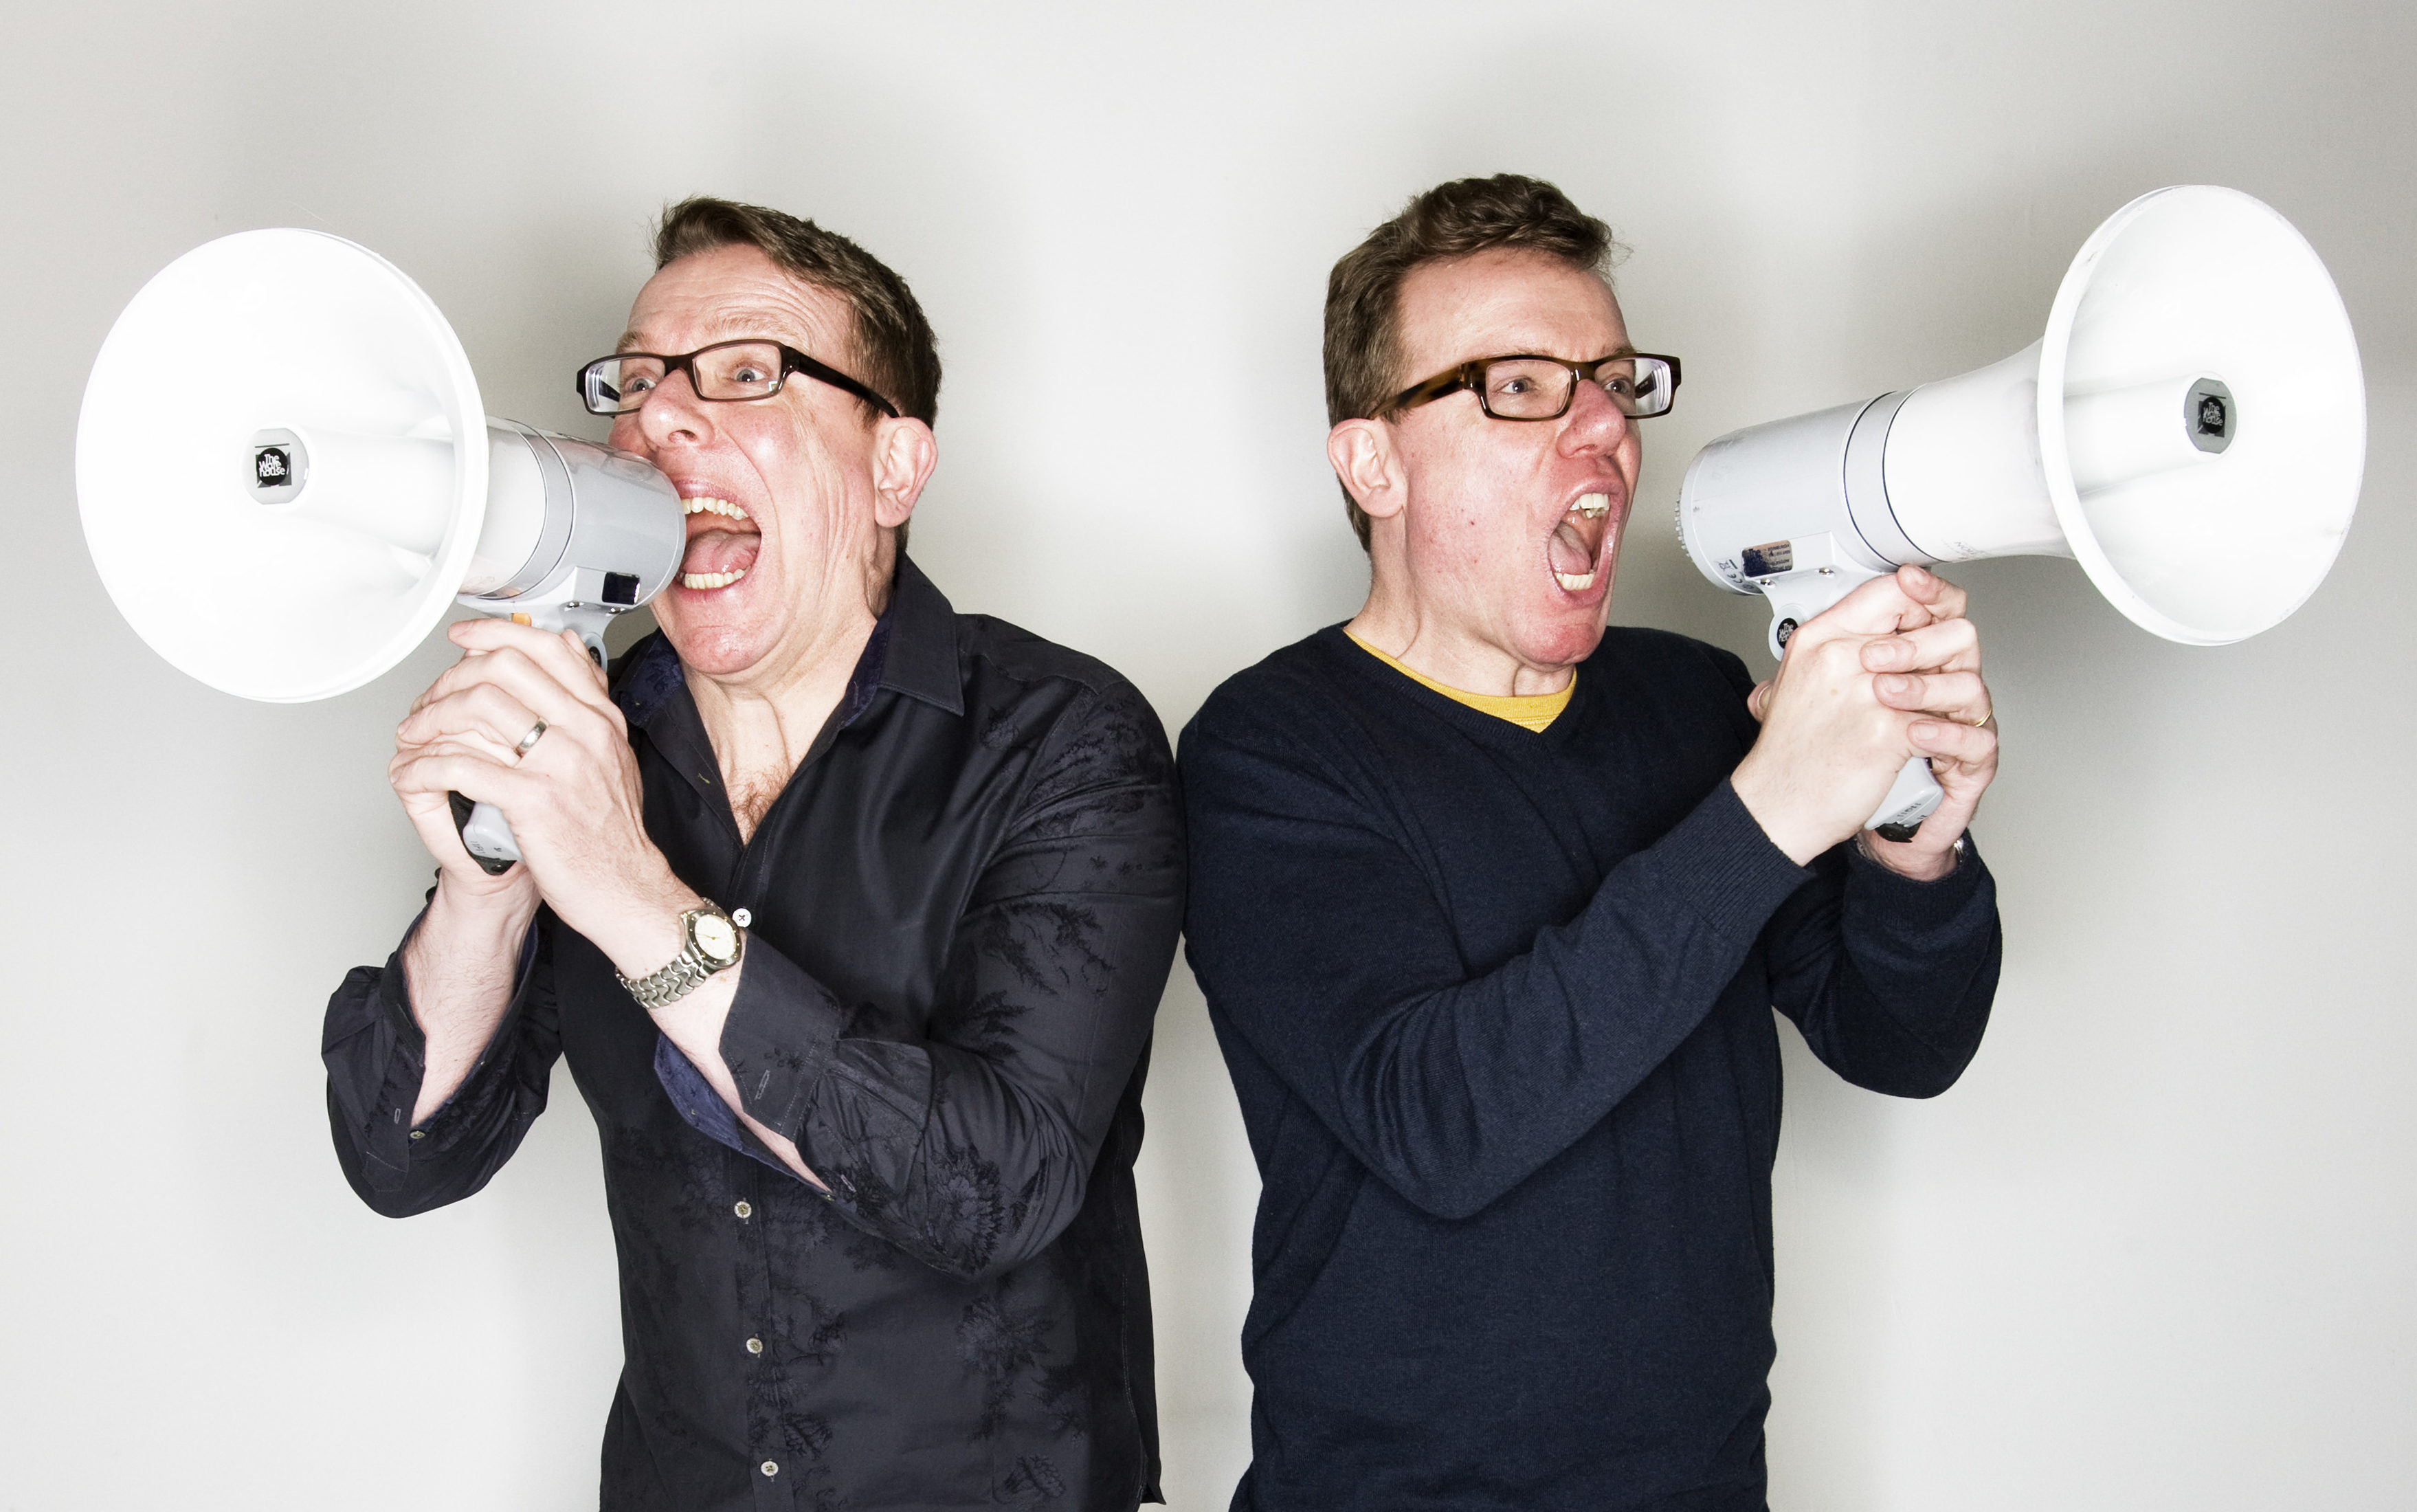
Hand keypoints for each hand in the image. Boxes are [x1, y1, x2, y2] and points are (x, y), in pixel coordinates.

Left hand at [389, 618, 695, 963]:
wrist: (627, 889)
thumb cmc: (613, 834)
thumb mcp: (613, 756)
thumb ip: (589, 703)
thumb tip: (568, 648)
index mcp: (601, 718)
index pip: (548, 648)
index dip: (495, 633)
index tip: (465, 639)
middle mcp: (585, 732)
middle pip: (505, 667)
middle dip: (452, 677)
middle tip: (431, 698)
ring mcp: (560, 764)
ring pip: (479, 707)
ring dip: (432, 717)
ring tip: (415, 736)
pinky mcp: (533, 801)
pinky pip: (463, 765)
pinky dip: (425, 766)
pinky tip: (414, 773)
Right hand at [1734, 566, 1997, 873]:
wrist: (1776, 806)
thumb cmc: (1791, 753)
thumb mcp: (1799, 682)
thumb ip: (1837, 651)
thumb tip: (1882, 632)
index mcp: (1820, 638)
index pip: (1892, 587)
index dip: (1928, 597)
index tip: (1934, 614)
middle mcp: (1841, 656)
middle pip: (1934, 622)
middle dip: (1951, 651)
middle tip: (1942, 672)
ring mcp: (1866, 692)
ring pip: (1952, 668)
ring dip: (1955, 692)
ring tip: (1938, 710)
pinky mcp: (1887, 730)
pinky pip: (1946, 719)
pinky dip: (1948, 735)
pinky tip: (1932, 742)